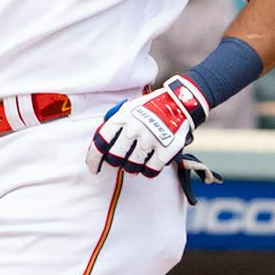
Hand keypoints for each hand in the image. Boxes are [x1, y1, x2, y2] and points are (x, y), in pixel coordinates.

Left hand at [87, 75, 206, 177]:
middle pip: (115, 157)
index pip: (101, 142)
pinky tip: (149, 165)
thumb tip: (100, 146)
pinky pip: (150, 170)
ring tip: (135, 161)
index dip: (94, 159)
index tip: (94, 168)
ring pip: (132, 166)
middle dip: (115, 163)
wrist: (180, 103)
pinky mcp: (166, 149)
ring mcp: (151, 139)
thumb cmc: (150, 108)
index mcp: (123, 116)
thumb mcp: (129, 108)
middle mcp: (135, 127)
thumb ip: (115, 125)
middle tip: (119, 162)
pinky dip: (148, 171)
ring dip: (131, 167)